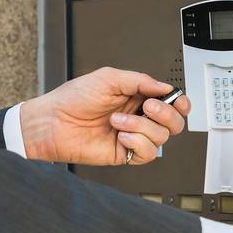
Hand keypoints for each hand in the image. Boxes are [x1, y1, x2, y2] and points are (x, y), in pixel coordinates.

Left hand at [19, 67, 190, 164]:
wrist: (53, 122)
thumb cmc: (73, 99)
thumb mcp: (109, 78)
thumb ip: (140, 81)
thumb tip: (165, 87)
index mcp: (136, 97)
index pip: (170, 102)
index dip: (180, 102)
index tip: (178, 100)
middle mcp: (138, 117)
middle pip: (174, 122)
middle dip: (165, 114)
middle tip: (146, 107)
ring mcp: (133, 136)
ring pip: (161, 137)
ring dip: (141, 126)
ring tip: (118, 121)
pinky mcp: (125, 153)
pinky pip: (147, 153)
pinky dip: (137, 142)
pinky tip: (121, 136)